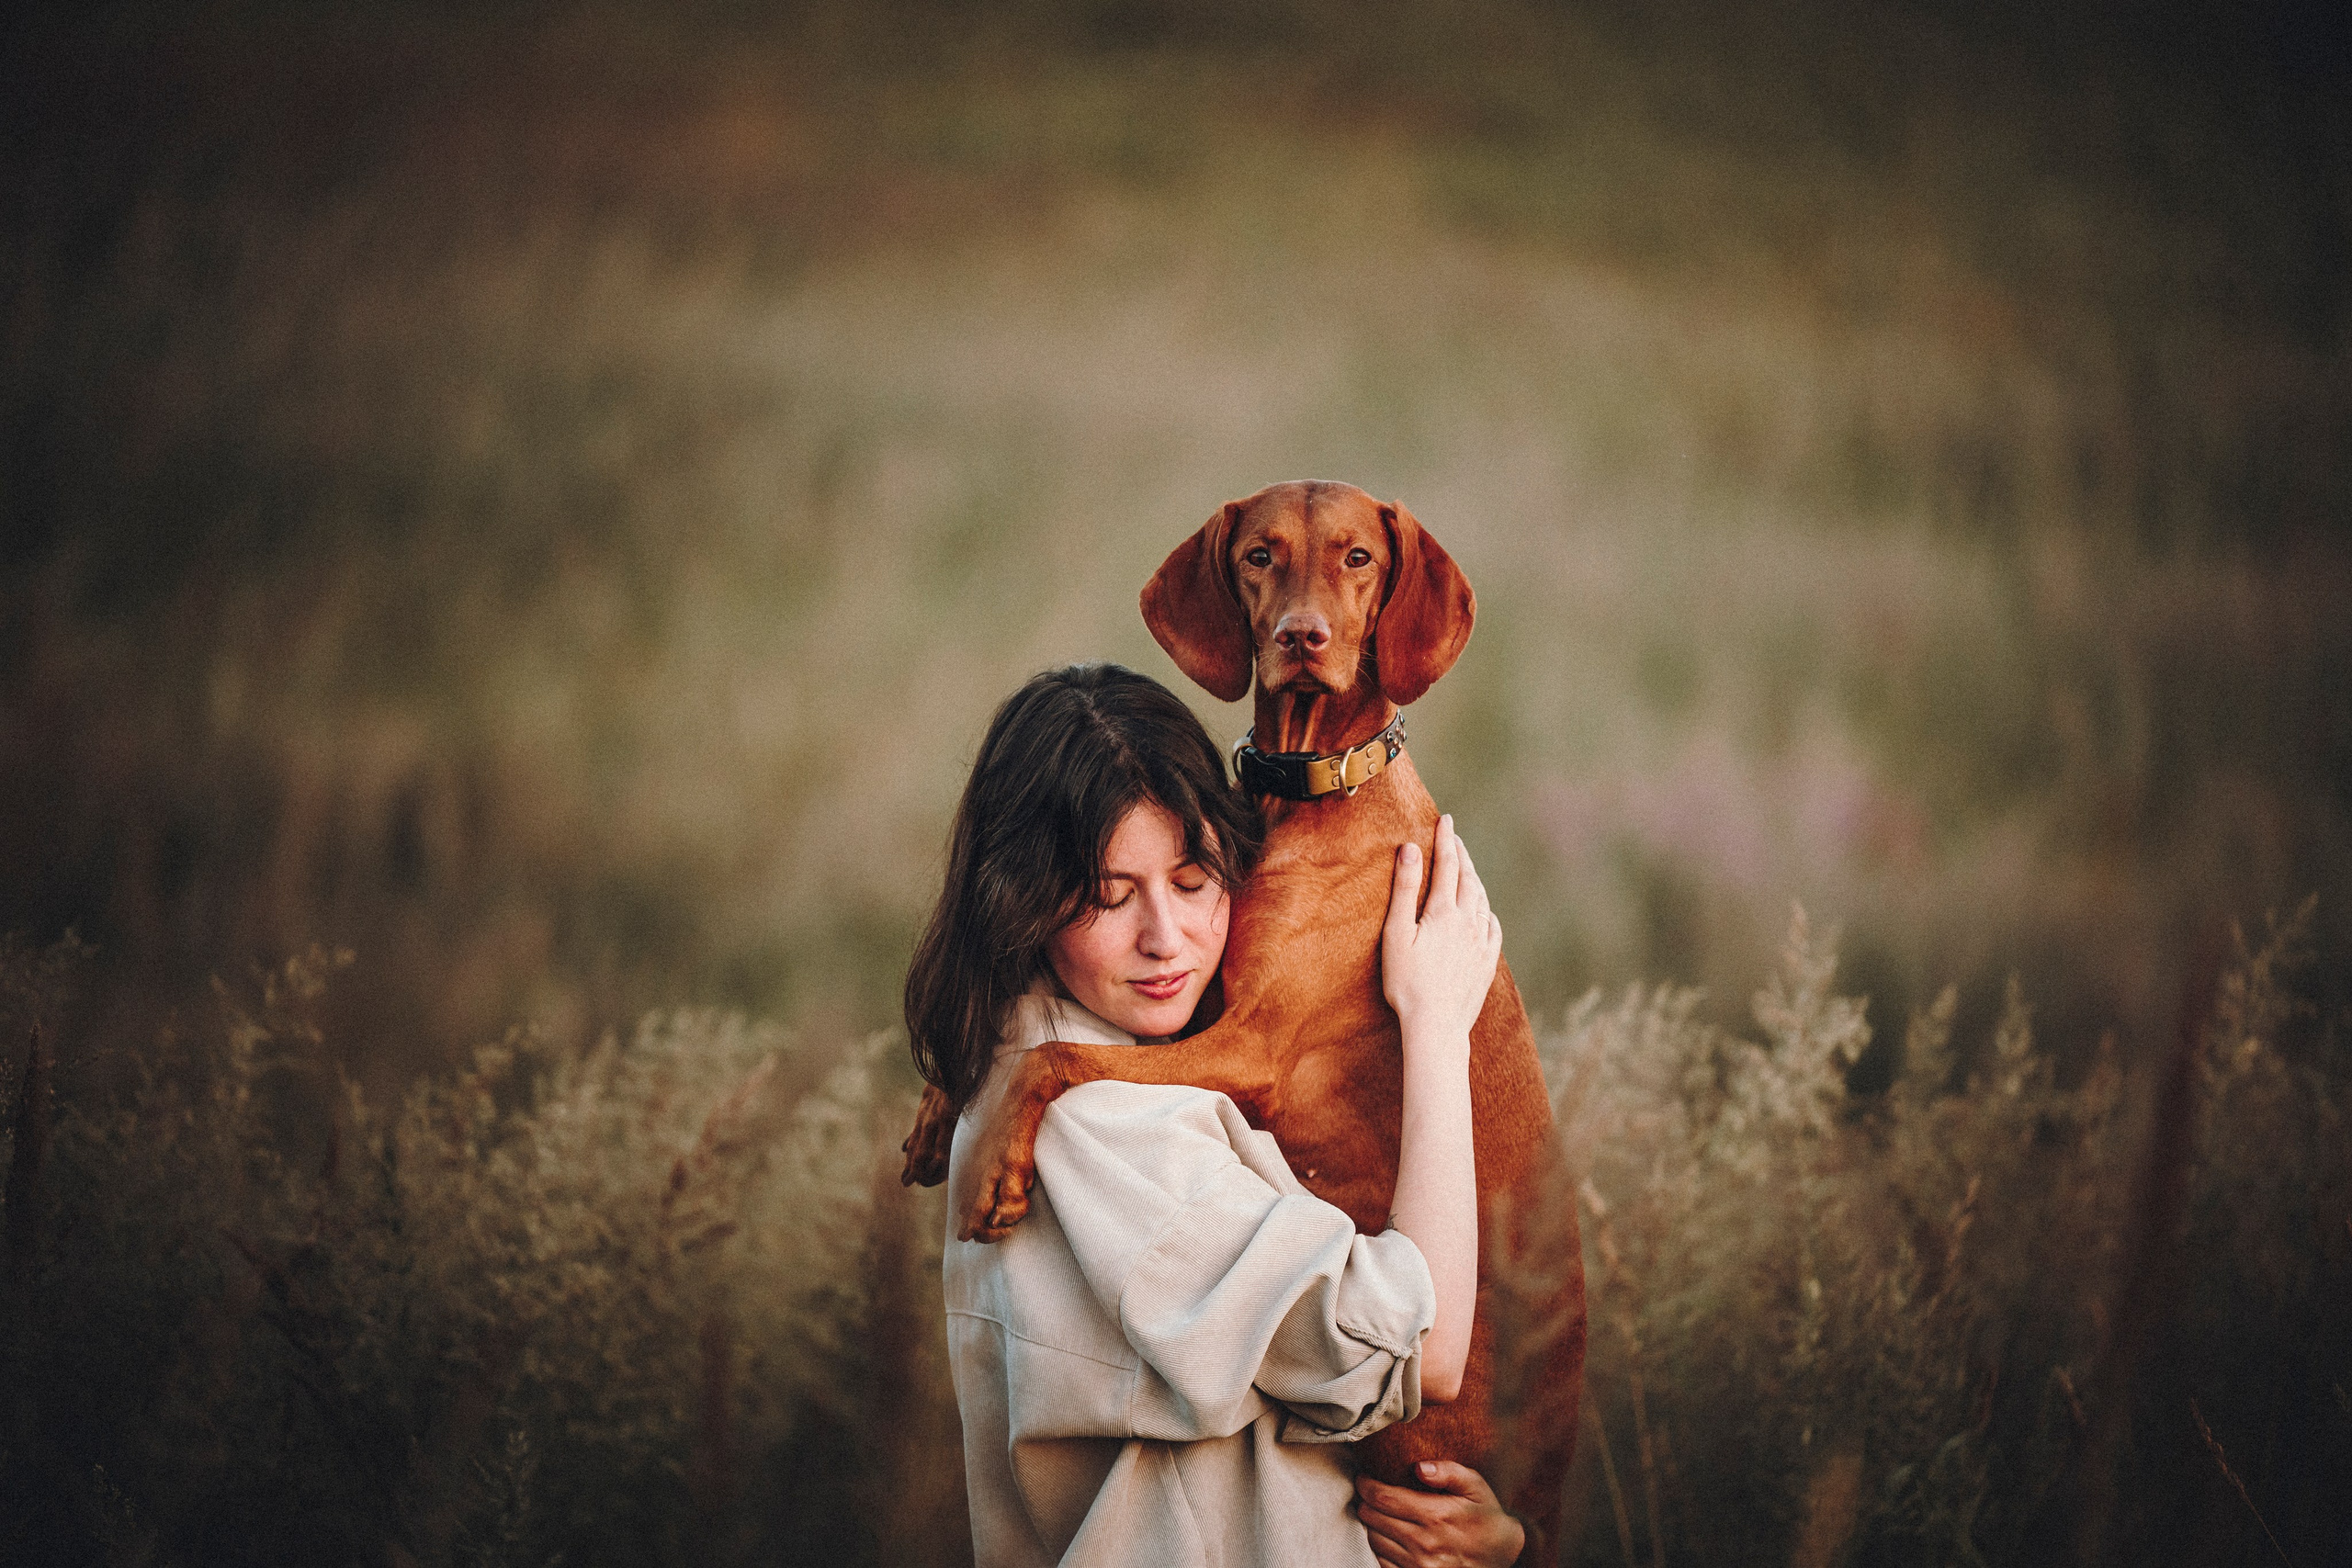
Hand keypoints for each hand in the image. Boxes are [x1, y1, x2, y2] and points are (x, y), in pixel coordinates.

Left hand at [1357, 1461, 1526, 1566]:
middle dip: (1366, 1502)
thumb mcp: (1476, 1487)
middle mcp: (1424, 1543)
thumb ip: (1448, 1471)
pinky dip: (1380, 1547)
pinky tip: (1390, 1536)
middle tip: (1370, 1493)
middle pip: (1372, 1518)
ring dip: (1371, 1524)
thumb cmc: (1486, 1516)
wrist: (1503, 1556)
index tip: (1365, 1477)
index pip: (1383, 1497)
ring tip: (1379, 1513)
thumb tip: (1419, 1467)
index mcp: (1436, 1515)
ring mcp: (1419, 1566)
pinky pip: (1381, 1562)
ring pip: (1373, 1539)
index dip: (1366, 1484)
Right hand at [1380, 815, 1501, 1046]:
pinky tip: (1483, 911)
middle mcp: (1469, 922)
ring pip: (1482, 900)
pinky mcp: (1487, 962)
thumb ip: (1405, 889)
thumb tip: (1412, 849)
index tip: (1446, 819)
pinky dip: (1486, 910)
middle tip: (1455, 836)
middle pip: (1468, 878)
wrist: (1437, 1026)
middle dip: (1461, 854)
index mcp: (1444, 912)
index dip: (1446, 839)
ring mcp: (1481, 943)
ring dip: (1474, 878)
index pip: (1447, 865)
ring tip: (1467, 868)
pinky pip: (1492, 927)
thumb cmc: (1407, 983)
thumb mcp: (1397, 934)